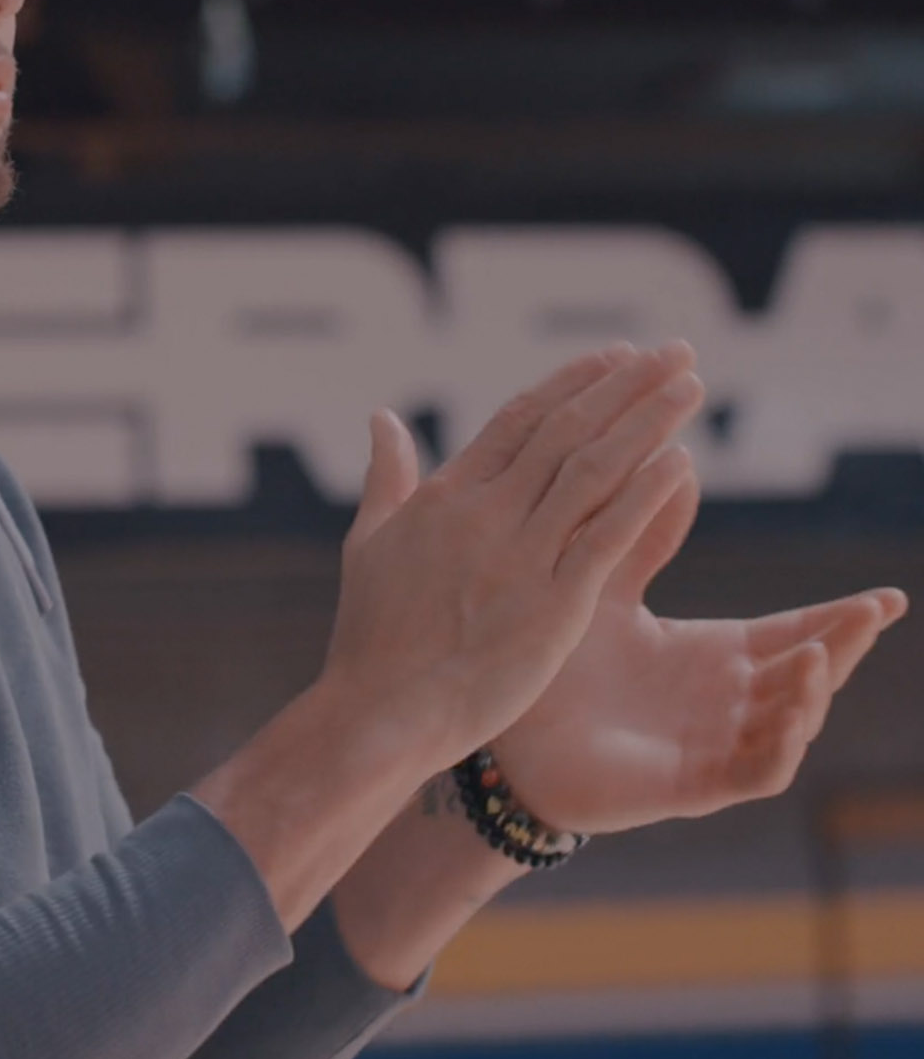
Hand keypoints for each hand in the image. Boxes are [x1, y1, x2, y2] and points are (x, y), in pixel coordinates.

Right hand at [319, 342, 704, 774]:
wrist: (381, 709)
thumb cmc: (371, 635)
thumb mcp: (369, 541)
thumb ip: (386, 476)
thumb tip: (382, 417)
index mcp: (445, 495)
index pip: (520, 418)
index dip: (574, 382)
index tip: (617, 356)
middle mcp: (486, 513)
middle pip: (567, 430)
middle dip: (626, 385)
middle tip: (675, 349)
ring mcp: (521, 556)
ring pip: (594, 469)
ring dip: (647, 421)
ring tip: (689, 384)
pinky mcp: (554, 604)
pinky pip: (609, 536)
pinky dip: (646, 494)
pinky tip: (682, 462)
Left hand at [493, 476, 904, 833]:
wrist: (505, 739)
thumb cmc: (555, 665)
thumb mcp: (603, 589)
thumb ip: (640, 534)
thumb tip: (682, 463)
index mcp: (714, 655)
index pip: (795, 632)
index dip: (843, 616)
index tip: (892, 596)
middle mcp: (727, 700)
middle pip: (811, 673)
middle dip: (846, 643)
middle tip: (874, 610)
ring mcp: (717, 745)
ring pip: (794, 722)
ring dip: (814, 691)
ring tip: (818, 653)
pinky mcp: (694, 784)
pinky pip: (758, 771)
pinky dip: (782, 746)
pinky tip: (791, 716)